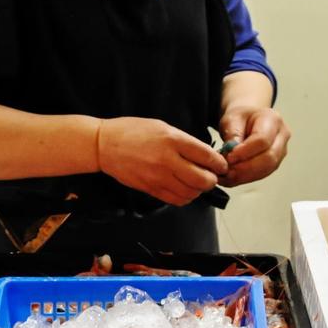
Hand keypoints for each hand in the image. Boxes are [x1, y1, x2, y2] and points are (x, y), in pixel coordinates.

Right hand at [95, 117, 228, 205]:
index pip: (207, 157)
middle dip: (212, 179)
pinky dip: (186, 197)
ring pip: (192, 193)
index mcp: (173, 140)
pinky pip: (177, 200)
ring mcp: (158, 177)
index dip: (220, 163)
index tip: (222, 165)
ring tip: (196, 182)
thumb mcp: (163, 127)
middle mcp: (168, 160)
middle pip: (203, 180)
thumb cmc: (133, 132)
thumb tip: (205, 156)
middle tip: (211, 175)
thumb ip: (184, 141)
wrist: (105, 145)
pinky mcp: (151, 189)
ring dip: (199, 190)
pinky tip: (184, 189)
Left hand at [216, 106, 290, 186]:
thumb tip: (230, 156)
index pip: (262, 140)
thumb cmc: (241, 117)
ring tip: (227, 175)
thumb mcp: (232, 119)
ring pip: (266, 169)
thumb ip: (232, 135)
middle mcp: (281, 136)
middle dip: (245, 168)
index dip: (245, 152)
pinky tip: (232, 178)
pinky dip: (246, 178)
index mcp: (273, 119)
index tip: (228, 157)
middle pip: (269, 158)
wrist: (248, 119)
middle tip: (226, 170)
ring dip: (245, 176)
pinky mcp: (274, 163)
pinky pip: (262, 174)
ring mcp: (281, 151)